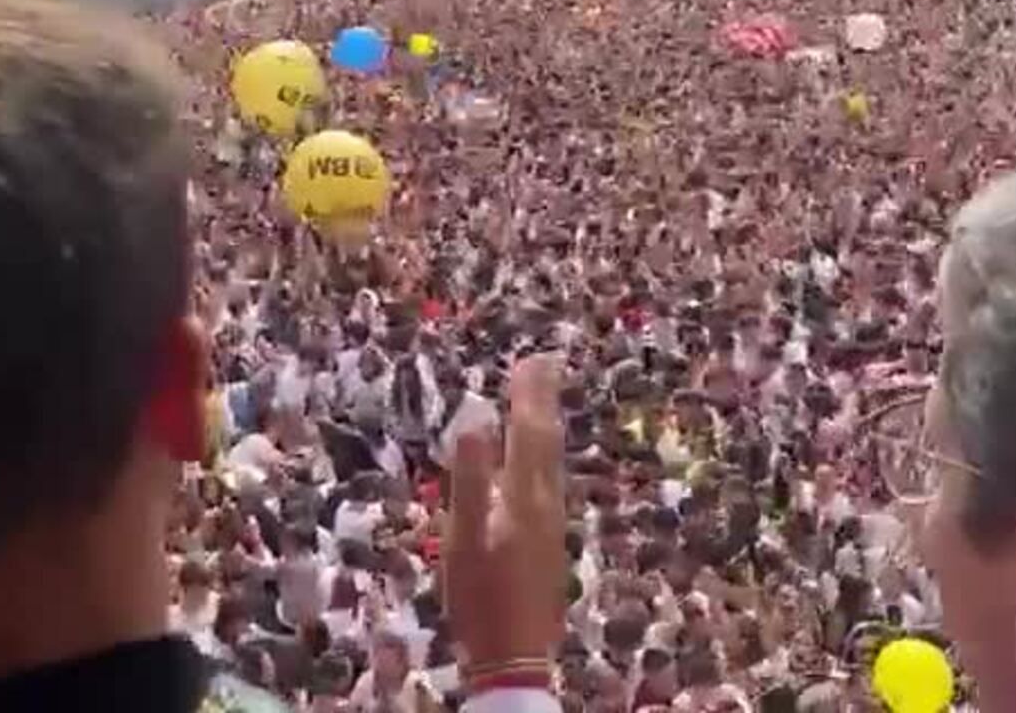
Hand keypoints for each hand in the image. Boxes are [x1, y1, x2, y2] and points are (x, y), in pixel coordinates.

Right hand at [446, 354, 566, 668]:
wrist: (514, 657)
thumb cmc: (480, 596)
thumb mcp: (463, 537)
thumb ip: (468, 478)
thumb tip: (472, 420)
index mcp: (524, 497)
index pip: (529, 433)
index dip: (529, 396)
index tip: (530, 359)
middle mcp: (547, 505)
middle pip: (548, 442)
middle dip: (543, 402)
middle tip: (543, 364)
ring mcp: (552, 525)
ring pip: (552, 462)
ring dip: (545, 426)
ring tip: (540, 401)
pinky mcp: (549, 543)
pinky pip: (549, 479)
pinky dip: (542, 454)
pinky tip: (537, 461)